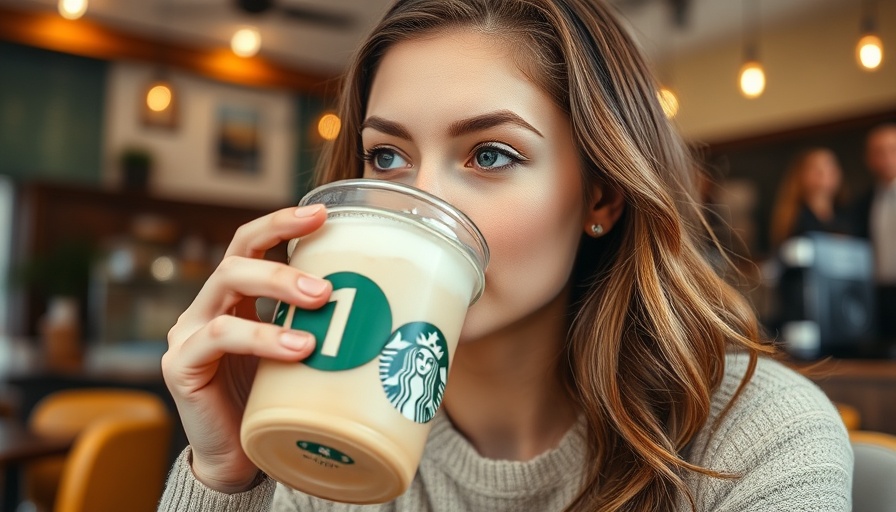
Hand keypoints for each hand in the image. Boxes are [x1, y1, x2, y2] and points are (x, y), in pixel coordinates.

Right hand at [162, 204, 331, 492]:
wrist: (241, 459)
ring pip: (227, 283)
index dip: (282, 222)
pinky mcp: (181, 365)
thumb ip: (323, 327)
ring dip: (277, 287)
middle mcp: (207, 306)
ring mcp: (188, 333)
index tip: (324, 211)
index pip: (251, 242)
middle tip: (328, 283)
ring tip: (320, 304)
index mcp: (236, 297)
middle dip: (284, 255)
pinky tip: (297, 349)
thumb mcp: (302, 355)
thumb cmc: (277, 401)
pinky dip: (261, 337)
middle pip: (238, 256)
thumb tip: (398, 307)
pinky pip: (218, 336)